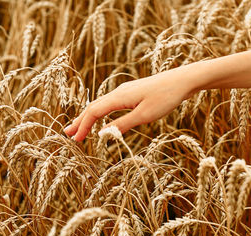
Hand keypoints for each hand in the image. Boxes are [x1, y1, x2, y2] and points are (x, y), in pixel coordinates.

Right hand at [64, 66, 198, 140]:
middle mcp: (118, 92)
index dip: (83, 126)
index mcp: (118, 97)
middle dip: (80, 121)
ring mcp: (125, 91)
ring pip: (101, 104)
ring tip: (80, 127)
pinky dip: (101, 112)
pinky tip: (102, 118)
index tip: (75, 140)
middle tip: (68, 134)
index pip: (94, 113)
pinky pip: (110, 103)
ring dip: (89, 117)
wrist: (182, 80)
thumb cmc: (165, 98)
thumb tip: (103, 133)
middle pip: (93, 107)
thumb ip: (122, 124)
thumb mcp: (144, 115)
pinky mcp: (132, 92)